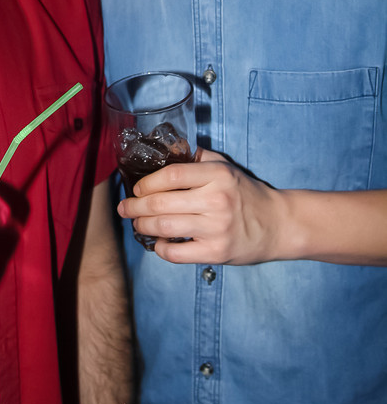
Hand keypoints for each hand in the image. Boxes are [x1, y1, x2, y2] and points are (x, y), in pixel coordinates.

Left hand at [117, 149, 285, 264]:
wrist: (278, 224)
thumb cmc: (246, 193)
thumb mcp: (226, 167)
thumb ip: (198, 158)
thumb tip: (167, 149)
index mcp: (217, 176)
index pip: (171, 176)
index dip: (147, 183)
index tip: (137, 188)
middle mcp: (216, 201)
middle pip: (162, 203)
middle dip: (135, 206)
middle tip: (125, 208)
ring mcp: (217, 229)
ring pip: (165, 227)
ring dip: (143, 225)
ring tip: (136, 223)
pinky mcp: (217, 253)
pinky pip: (177, 253)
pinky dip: (160, 248)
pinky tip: (157, 242)